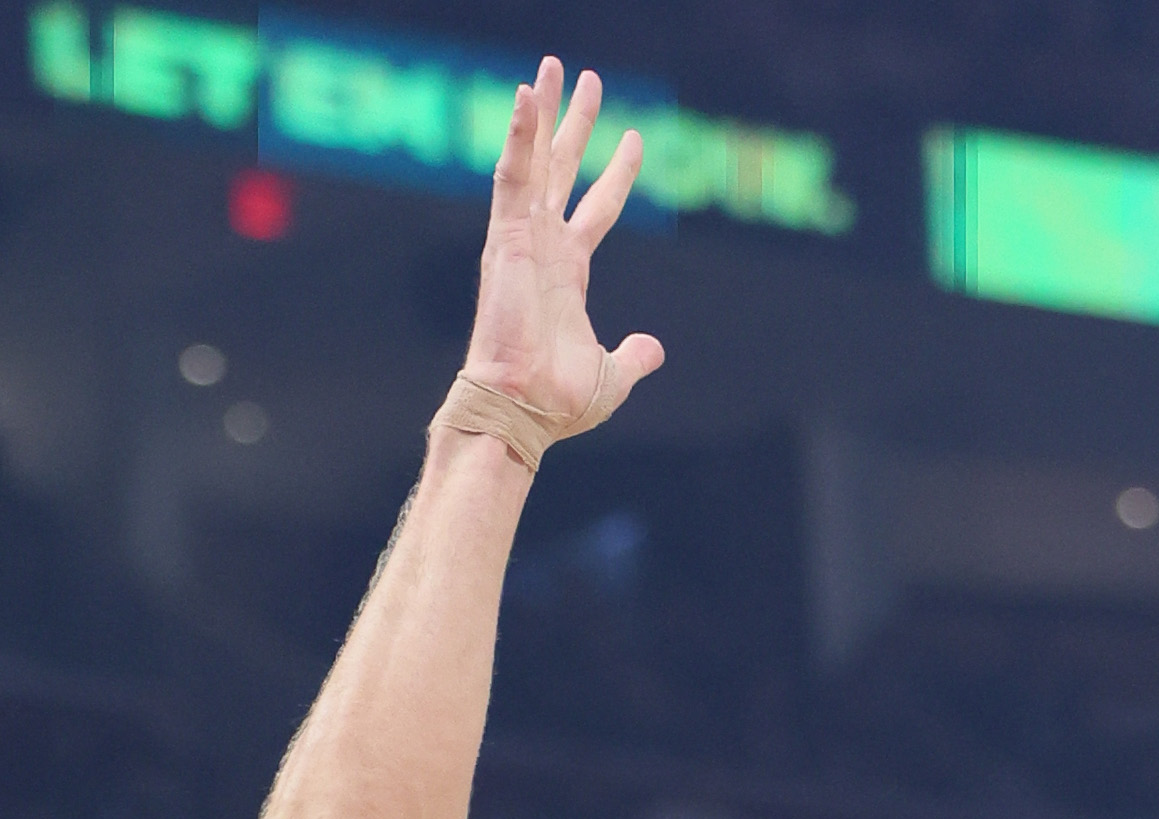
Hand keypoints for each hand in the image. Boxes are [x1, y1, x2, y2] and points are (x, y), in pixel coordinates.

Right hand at [464, 59, 663, 433]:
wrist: (524, 411)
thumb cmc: (557, 403)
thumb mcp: (611, 377)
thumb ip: (632, 357)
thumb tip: (654, 349)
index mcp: (568, 272)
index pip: (597, 209)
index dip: (617, 174)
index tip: (635, 138)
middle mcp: (544, 246)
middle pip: (562, 168)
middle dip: (575, 123)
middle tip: (587, 78)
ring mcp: (523, 238)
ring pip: (534, 159)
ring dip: (542, 112)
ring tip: (551, 67)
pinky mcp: (505, 237)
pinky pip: (512, 174)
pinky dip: (518, 135)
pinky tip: (526, 95)